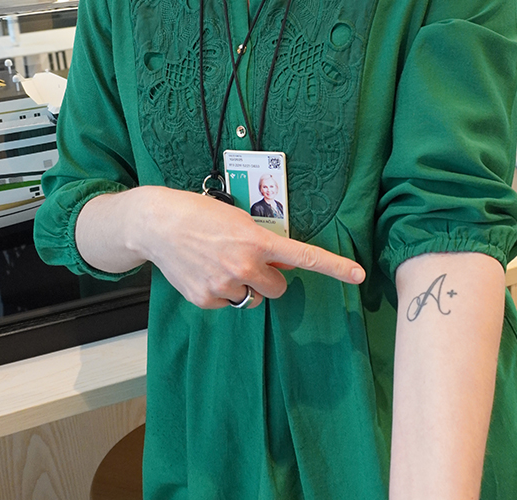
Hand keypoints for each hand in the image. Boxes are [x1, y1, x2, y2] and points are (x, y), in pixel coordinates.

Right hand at [129, 186, 364, 308]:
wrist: (157, 223)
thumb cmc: (198, 214)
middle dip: (270, 278)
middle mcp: (244, 267)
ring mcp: (224, 287)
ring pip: (251, 298)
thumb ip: (263, 243)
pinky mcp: (206, 300)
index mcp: (257, 242)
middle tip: (250, 262)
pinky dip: (220, 291)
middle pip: (277, 288)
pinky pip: (226, 303)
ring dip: (244, 286)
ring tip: (219, 263)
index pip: (303, 257)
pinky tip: (204, 272)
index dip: (334, 267)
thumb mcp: (237, 219)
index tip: (358, 276)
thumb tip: (282, 264)